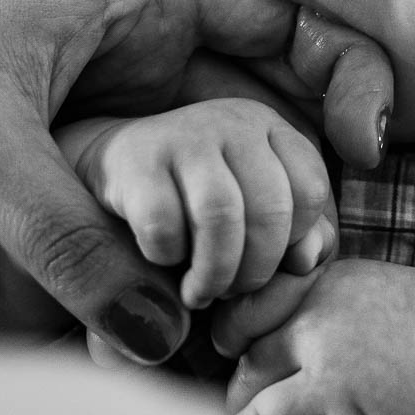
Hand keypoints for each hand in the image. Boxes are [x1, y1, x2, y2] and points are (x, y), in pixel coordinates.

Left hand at [0, 0, 303, 362]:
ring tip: (278, 259)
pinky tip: (189, 272)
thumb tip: (162, 334)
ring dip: (238, 188)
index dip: (337, 67)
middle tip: (336, 220)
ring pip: (194, 134)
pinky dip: (171, 219)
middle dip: (301, 142)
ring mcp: (81, 89)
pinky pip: (134, 178)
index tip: (365, 145)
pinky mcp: (40, 140)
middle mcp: (115, 36)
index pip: (269, 9)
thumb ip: (73, 239)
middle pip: (248, 77)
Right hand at [71, 99, 334, 307]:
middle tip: (227, 293)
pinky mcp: (132, 158)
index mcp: (270, 129)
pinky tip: (158, 261)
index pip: (311, 191)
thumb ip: (292, 242)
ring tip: (198, 294)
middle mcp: (233, 120)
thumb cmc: (190, 215)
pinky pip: (164, 224)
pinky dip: (165, 260)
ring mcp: (182, 133)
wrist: (103, 183)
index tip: (261, 266)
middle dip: (254, 271)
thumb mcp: (251, 227)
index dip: (290, 244)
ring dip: (213, 275)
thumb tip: (310, 259)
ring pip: (222, 216)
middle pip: (273, 209)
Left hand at [214, 260, 414, 414]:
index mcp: (313, 293)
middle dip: (237, 407)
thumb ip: (309, 298)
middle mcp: (314, 333)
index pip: (242, 318)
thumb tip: (259, 329)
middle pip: (245, 376)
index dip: (228, 344)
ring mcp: (332, 383)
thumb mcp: (357, 283)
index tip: (231, 358)